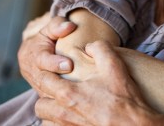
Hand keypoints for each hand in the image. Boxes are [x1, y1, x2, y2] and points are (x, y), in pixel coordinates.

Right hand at [17, 16, 75, 96]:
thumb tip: (69, 26)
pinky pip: (55, 103)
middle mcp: (32, 73)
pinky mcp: (46, 96)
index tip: (69, 64)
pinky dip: (65, 103)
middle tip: (77, 80)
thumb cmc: (48, 39)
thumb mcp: (50, 29)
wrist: (38, 54)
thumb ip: (57, 25)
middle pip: (45, 80)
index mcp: (31, 55)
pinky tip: (79, 103)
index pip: (41, 60)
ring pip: (49, 94)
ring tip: (81, 94)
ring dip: (63, 95)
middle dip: (60, 81)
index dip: (54, 63)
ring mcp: (38, 87)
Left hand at [35, 41, 163, 125]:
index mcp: (68, 94)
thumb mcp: (114, 66)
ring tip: (63, 105)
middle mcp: (64, 113)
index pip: (43, 80)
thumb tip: (89, 45)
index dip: (47, 72)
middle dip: (46, 95)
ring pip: (45, 121)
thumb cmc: (124, 98)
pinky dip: (59, 124)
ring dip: (51, 113)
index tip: (56, 70)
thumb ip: (99, 48)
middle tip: (58, 88)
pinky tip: (72, 118)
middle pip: (40, 104)